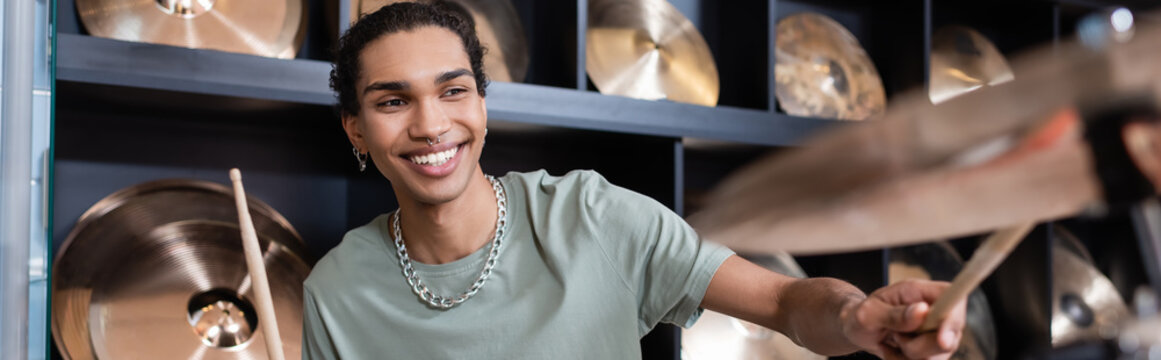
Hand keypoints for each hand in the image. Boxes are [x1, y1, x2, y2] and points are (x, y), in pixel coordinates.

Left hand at [840, 279, 966, 359]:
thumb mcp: (869, 313)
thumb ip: (895, 314)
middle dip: (918, 346)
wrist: (857, 331)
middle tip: (894, 336)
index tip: (941, 340)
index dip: (953, 319)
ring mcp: (939, 334)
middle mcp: (937, 312)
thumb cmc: (862, 315)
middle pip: (949, 336)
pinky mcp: (934, 352)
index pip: (954, 298)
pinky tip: (891, 351)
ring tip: (891, 340)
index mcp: (922, 292)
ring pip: (937, 357)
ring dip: (908, 356)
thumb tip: (923, 311)